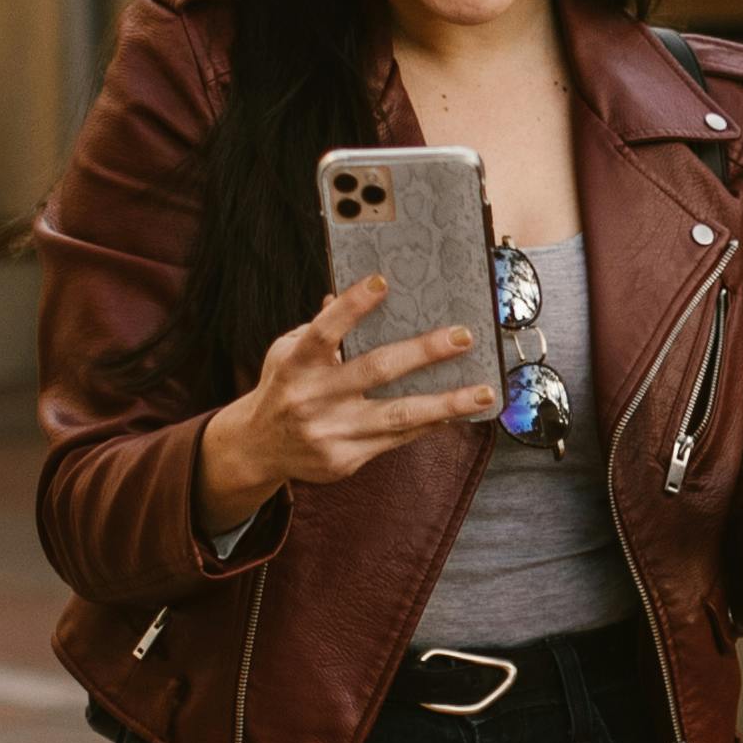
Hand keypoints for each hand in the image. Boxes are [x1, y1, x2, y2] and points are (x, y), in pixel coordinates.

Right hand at [195, 277, 494, 534]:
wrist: (257, 448)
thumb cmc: (284, 387)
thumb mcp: (288, 351)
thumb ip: (320, 327)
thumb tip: (344, 291)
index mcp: (296, 364)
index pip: (324, 330)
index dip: (352, 306)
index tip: (382, 282)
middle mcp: (313, 398)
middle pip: (375, 371)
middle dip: (423, 352)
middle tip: (462, 337)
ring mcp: (330, 433)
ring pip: (398, 416)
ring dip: (447, 403)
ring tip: (485, 393)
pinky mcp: (345, 460)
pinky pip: (397, 440)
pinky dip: (430, 424)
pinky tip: (457, 412)